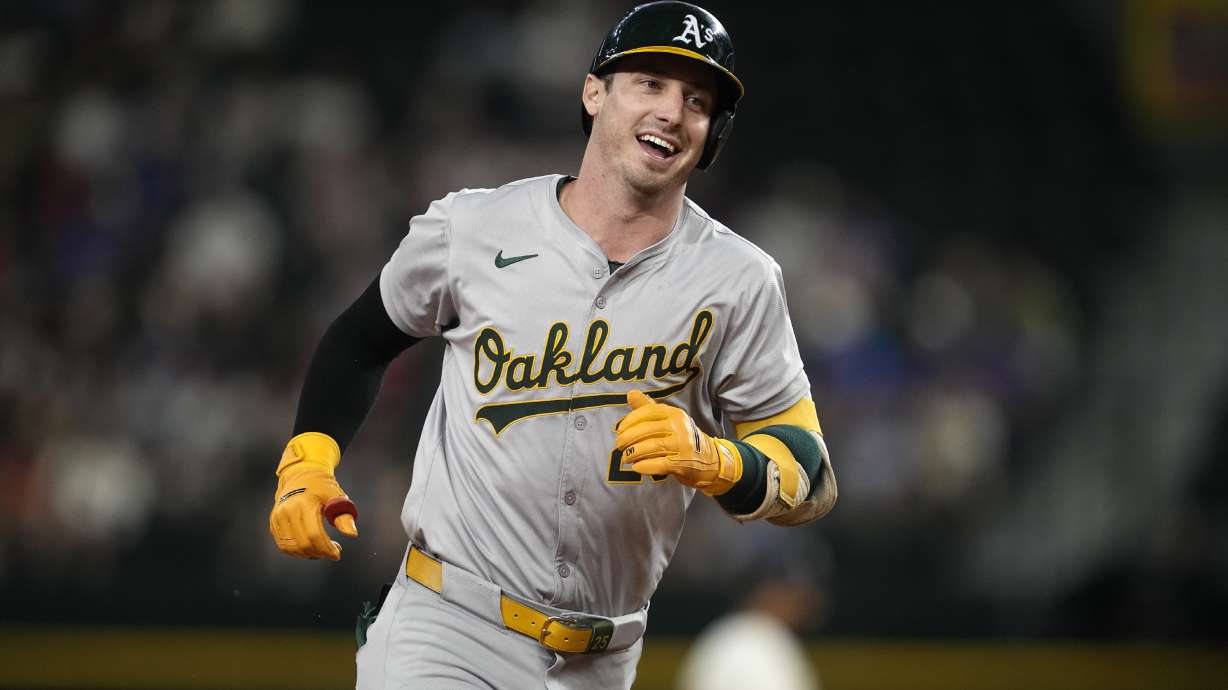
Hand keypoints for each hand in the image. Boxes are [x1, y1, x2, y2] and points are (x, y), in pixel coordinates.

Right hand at [268, 434, 358, 560]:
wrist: (301, 475)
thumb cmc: (322, 487)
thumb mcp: (336, 497)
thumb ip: (344, 516)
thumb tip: (352, 534)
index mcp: (304, 503)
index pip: (314, 534)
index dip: (326, 548)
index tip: (337, 554)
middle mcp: (287, 510)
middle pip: (303, 543)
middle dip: (320, 552)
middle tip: (333, 552)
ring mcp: (278, 517)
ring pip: (292, 547)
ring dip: (309, 554)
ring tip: (322, 550)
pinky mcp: (273, 523)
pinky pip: (283, 545)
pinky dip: (297, 551)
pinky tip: (310, 548)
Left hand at [613, 390, 739, 494]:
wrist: (710, 460)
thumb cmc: (683, 439)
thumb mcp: (670, 420)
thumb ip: (649, 407)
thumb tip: (630, 393)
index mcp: (674, 413)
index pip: (647, 412)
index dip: (629, 421)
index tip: (619, 431)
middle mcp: (680, 427)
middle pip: (646, 430)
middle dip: (627, 439)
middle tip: (618, 446)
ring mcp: (683, 445)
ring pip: (650, 447)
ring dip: (632, 453)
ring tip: (625, 458)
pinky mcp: (683, 463)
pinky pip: (659, 464)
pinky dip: (644, 466)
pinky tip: (636, 467)